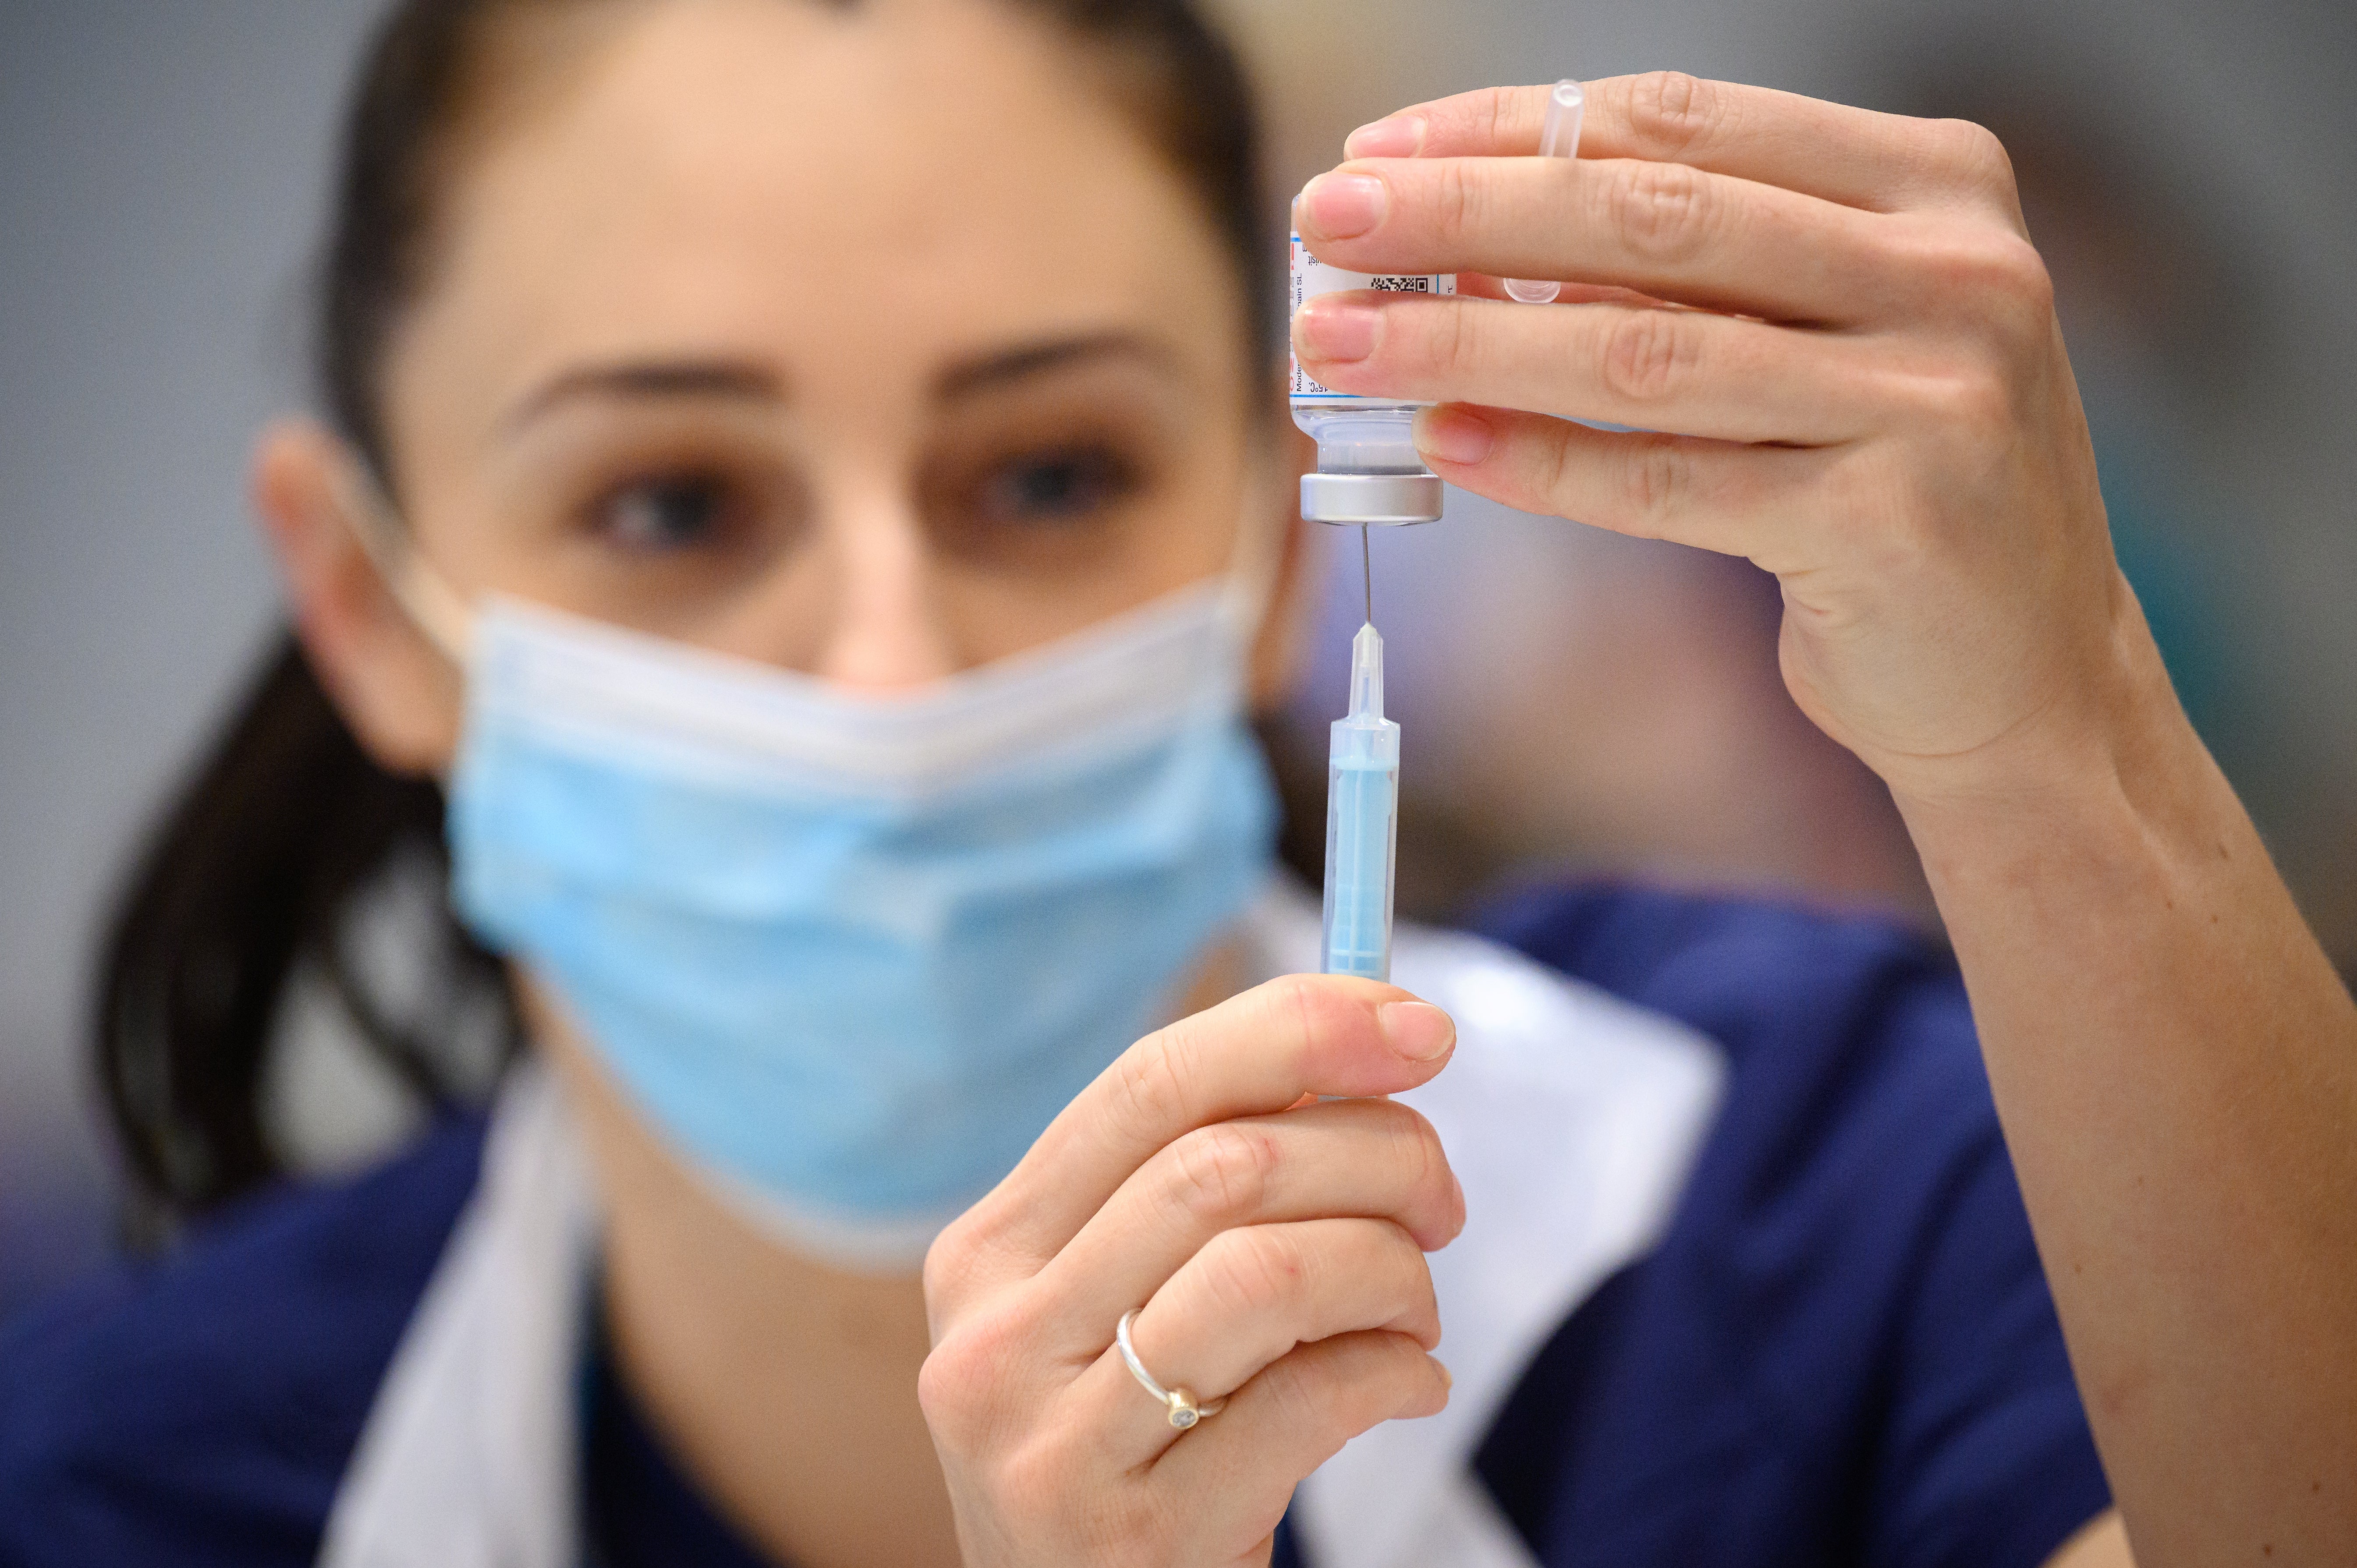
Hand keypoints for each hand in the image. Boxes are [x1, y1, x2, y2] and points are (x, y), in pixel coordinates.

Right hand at [919, 977, 1462, 1566]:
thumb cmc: (1138, 1449)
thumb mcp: (1126, 1313)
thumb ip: (1205, 1190)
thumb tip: (1369, 1041)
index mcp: (988, 1253)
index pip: (1150, 1084)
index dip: (1296, 1030)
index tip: (1419, 1026)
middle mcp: (994, 1338)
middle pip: (1225, 1165)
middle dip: (1377, 1156)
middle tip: (1440, 1201)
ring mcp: (1051, 1444)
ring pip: (1269, 1270)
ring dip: (1390, 1270)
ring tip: (1413, 1311)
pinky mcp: (1136, 1538)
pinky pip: (1310, 1400)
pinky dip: (1396, 1373)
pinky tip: (1408, 1385)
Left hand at [1291, 73, 2152, 807]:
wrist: (2029, 675)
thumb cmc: (1891, 488)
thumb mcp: (1814, 342)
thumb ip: (1683, 282)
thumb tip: (1470, 246)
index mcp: (1933, 186)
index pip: (1681, 123)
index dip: (1514, 127)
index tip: (1382, 146)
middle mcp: (1954, 271)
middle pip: (1652, 217)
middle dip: (1464, 214)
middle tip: (1326, 218)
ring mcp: (1937, 396)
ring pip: (1645, 349)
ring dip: (1469, 341)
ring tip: (1342, 339)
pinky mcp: (1892, 522)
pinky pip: (1670, 481)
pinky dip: (1543, 462)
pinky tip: (1442, 442)